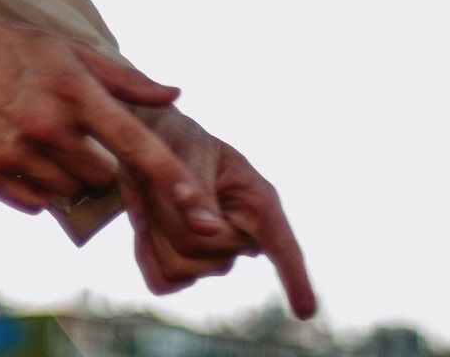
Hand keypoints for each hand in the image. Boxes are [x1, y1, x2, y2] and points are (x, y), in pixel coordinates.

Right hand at [0, 0, 219, 228]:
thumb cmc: (10, 47)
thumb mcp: (68, 51)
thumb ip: (125, 80)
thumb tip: (175, 93)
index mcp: (73, 94)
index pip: (136, 146)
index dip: (174, 182)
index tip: (205, 217)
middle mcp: (46, 128)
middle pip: (104, 178)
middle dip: (100, 163)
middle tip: (75, 134)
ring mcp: (14, 155)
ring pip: (69, 193)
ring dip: (67, 177)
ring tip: (42, 141)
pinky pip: (35, 204)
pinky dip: (36, 188)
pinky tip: (19, 152)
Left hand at [120, 107, 316, 318]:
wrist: (148, 144)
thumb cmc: (179, 139)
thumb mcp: (189, 149)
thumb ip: (198, 187)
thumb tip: (208, 229)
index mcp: (257, 203)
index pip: (283, 246)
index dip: (295, 278)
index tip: (306, 311)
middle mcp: (239, 236)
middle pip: (211, 257)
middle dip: (177, 221)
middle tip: (163, 185)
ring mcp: (212, 255)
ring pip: (180, 269)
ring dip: (157, 234)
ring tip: (154, 199)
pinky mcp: (181, 265)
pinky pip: (162, 282)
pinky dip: (146, 256)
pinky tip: (143, 230)